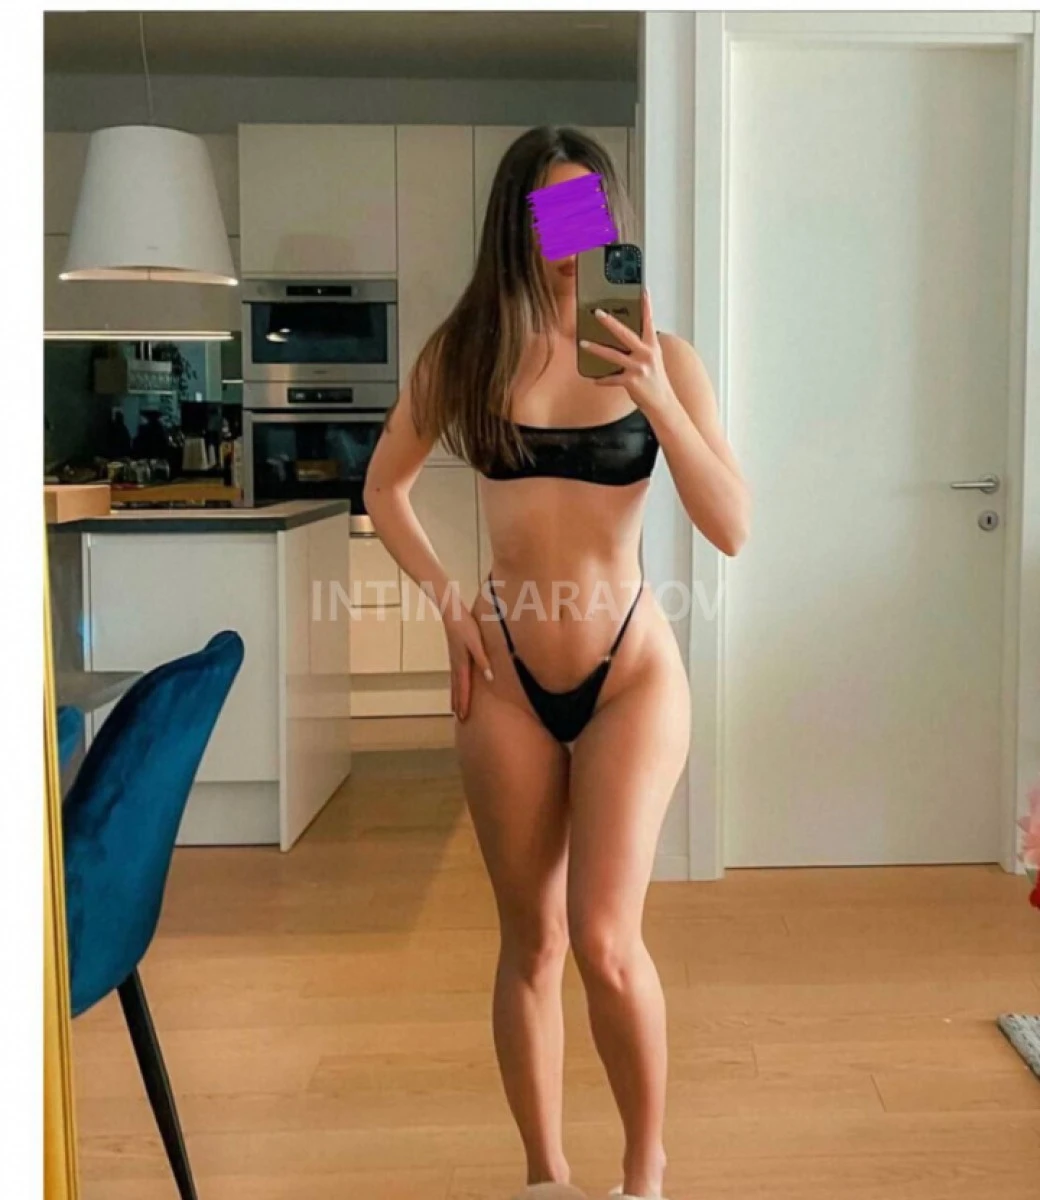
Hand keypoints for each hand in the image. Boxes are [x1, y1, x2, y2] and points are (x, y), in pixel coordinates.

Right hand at [444, 607, 493, 721]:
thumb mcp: (477, 643)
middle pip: (457, 689)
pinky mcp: (455, 655)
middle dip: (458, 704)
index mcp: (462, 664)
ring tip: (454, 708)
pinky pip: (454, 676)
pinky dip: (454, 686)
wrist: (452, 614)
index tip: (463, 717)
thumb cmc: (466, 627)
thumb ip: (483, 660)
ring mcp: (454, 661)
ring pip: (454, 683)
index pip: (463, 689)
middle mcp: (456, 665)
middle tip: (459, 719)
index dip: (464, 703)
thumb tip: (489, 677)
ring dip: (455, 696)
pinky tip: (456, 686)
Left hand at [579, 290, 676, 416]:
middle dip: (610, 322)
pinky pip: (612, 378)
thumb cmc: (655, 380)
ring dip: (596, 349)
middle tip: (597, 313)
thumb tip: (622, 337)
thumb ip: (640, 348)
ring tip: (583, 343)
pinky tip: (594, 379)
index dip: (646, 305)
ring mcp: (639, 367)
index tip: (643, 290)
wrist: (662, 402)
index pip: (649, 322)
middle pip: (625, 334)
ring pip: (613, 355)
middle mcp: (646, 354)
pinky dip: (602, 379)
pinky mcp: (631, 381)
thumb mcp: (652, 359)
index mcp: (652, 346)